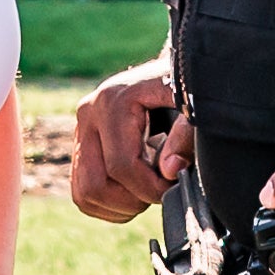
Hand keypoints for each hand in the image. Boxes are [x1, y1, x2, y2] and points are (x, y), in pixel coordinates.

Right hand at [66, 56, 186, 225]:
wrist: (174, 68)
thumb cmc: (188, 84)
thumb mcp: (194, 101)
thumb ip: (185, 134)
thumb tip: (169, 171)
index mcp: (112, 101)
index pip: (121, 165)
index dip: (151, 187)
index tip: (176, 183)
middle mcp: (88, 114)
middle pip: (94, 184)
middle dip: (132, 201)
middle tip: (161, 191)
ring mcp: (81, 130)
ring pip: (84, 194)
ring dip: (119, 206)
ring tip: (149, 191)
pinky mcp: (82, 145)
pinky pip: (82, 192)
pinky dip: (109, 205)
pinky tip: (136, 194)